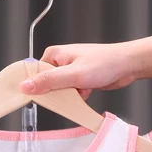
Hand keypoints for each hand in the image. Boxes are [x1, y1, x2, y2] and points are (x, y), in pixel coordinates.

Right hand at [20, 43, 138, 98]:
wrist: (126, 65)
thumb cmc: (104, 63)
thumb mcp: (73, 75)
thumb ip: (48, 81)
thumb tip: (26, 86)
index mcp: (53, 55)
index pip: (34, 73)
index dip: (35, 87)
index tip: (40, 96)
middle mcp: (60, 61)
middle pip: (47, 84)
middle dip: (58, 93)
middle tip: (68, 93)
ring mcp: (70, 71)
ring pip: (60, 91)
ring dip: (70, 96)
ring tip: (81, 90)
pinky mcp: (79, 79)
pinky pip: (71, 93)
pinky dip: (78, 96)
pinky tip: (86, 91)